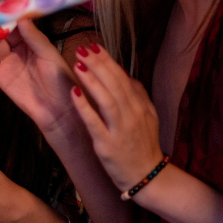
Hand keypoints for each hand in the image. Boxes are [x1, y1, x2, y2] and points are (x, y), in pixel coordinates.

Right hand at [0, 19, 81, 135]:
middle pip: (3, 32)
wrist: (57, 110)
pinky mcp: (0, 76)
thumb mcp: (49, 55)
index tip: (0, 7)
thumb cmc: (60, 80)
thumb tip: (21, 18)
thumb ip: (35, 38)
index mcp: (33, 41)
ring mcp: (8, 62)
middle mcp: (19, 49)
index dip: (9, 16)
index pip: (18, 24)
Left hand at [70, 44, 164, 192]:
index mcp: (139, 106)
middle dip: (98, 64)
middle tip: (82, 48)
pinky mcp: (107, 144)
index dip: (107, 61)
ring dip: (92, 80)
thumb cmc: (142, 145)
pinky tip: (74, 92)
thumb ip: (137, 95)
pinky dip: (84, 106)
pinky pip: (94, 122)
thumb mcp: (147, 117)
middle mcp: (132, 115)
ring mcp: (120, 130)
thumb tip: (125, 74)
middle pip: (115, 84)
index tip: (93, 45)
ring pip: (107, 100)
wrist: (148, 177)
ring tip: (78, 63)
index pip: (122, 78)